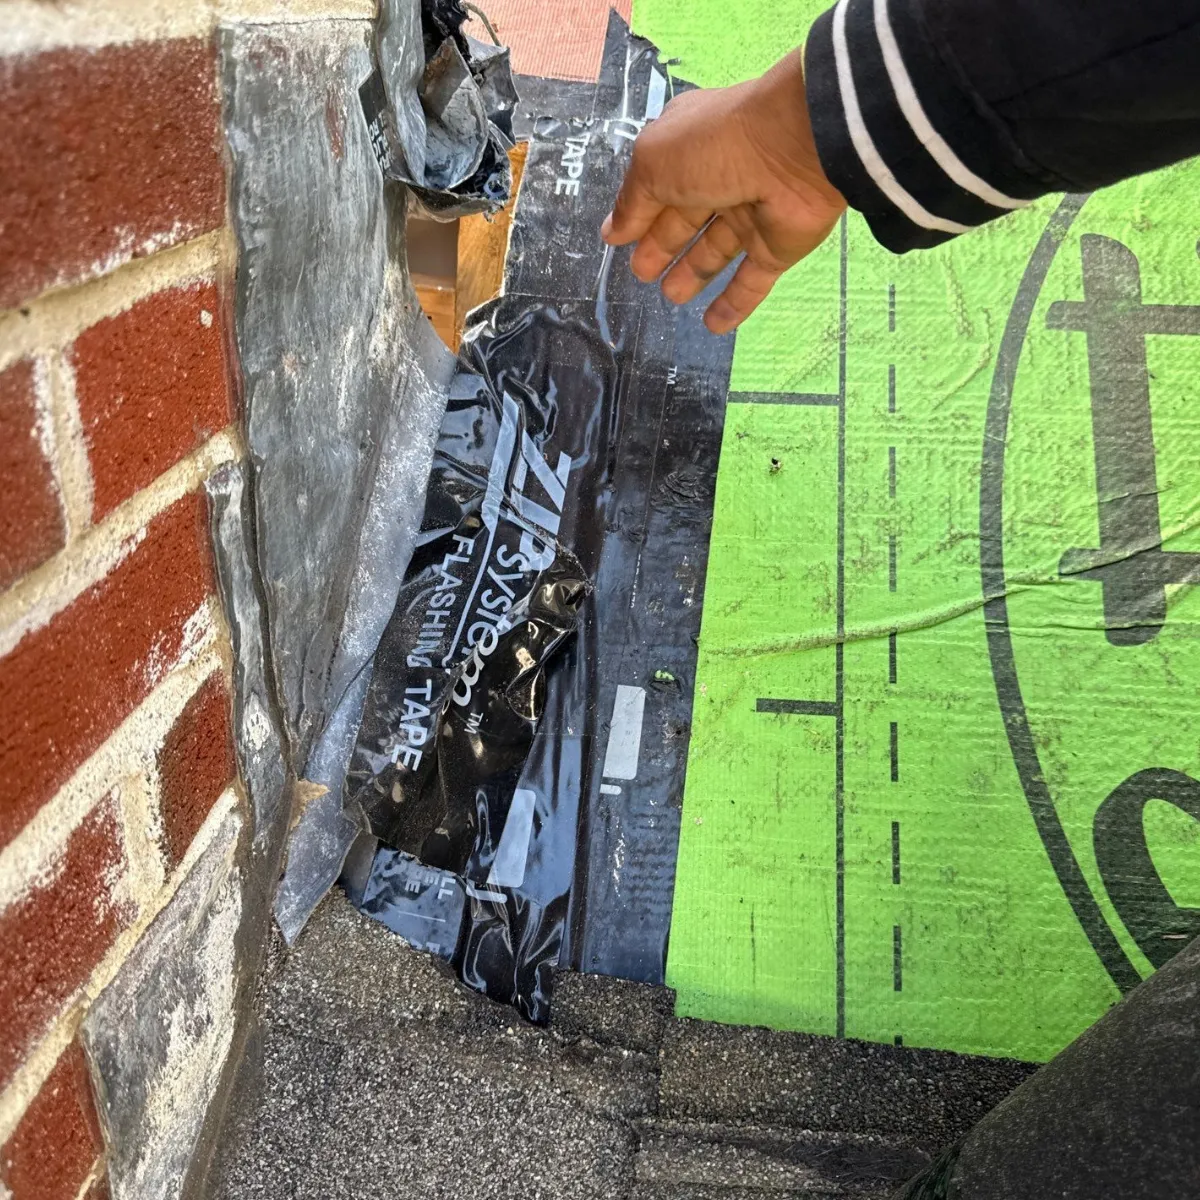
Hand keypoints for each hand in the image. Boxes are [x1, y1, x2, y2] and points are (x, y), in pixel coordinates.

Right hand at [601, 49, 845, 333]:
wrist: (797, 150)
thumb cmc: (715, 146)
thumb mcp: (654, 163)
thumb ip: (632, 201)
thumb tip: (612, 233)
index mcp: (690, 150)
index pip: (657, 186)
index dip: (638, 214)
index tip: (618, 242)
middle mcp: (720, 179)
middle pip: (685, 221)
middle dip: (662, 246)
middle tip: (642, 274)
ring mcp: (751, 215)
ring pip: (716, 252)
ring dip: (692, 274)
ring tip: (671, 296)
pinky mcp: (776, 248)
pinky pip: (752, 283)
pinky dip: (733, 306)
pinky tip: (712, 326)